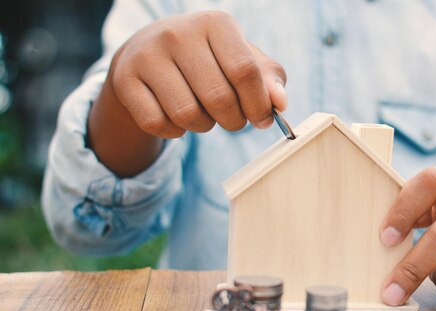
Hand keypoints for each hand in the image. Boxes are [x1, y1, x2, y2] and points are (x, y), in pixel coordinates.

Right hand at [109, 11, 286, 137]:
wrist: (149, 53)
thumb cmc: (210, 60)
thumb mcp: (243, 60)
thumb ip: (269, 79)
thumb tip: (280, 104)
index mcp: (215, 23)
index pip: (245, 71)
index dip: (258, 105)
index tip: (262, 119)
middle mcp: (178, 33)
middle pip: (219, 99)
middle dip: (233, 121)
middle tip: (232, 118)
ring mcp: (147, 54)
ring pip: (187, 116)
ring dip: (203, 126)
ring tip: (203, 114)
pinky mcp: (125, 79)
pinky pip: (158, 124)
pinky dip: (174, 131)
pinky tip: (175, 117)